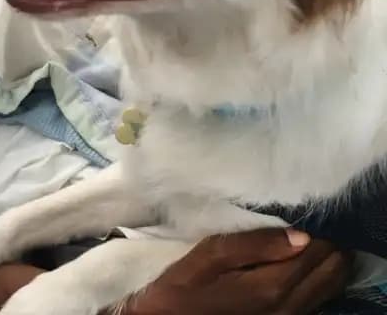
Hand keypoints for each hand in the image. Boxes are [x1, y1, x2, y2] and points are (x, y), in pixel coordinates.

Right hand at [125, 229, 351, 314]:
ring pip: (328, 290)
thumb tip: (301, 235)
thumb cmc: (183, 286)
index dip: (322, 230)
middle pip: (328, 273)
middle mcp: (287, 308)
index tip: (320, 209)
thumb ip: (254, 244)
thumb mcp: (209, 256)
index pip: (314, 253)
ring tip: (326, 237)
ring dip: (332, 263)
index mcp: (270, 287)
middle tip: (326, 219)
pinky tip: (315, 266)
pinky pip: (316, 302)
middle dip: (332, 245)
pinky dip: (323, 281)